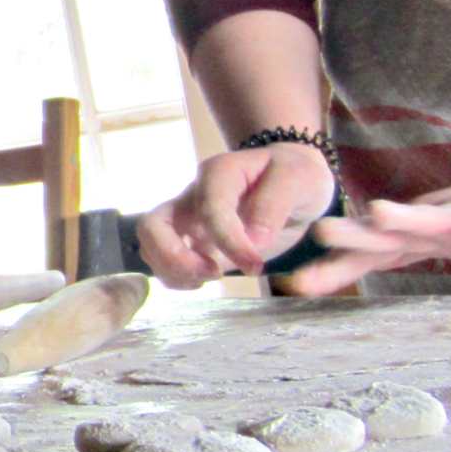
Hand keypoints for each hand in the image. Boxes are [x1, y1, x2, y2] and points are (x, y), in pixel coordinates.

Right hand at [135, 142, 335, 287]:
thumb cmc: (296, 176)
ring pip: (151, 247)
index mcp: (220, 173)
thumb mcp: (299, 179)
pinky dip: (178, 277)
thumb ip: (275, 204)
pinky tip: (207, 279)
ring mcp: (186, 218)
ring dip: (174, 271)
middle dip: (175, 258)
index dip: (229, 243)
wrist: (291, 181)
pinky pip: (164, 261)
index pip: (209, 210)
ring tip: (213, 277)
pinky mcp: (189, 240)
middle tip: (214, 274)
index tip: (255, 266)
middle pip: (153, 226)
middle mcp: (194, 194)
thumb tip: (253, 240)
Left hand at [286, 154, 450, 293]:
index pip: (375, 255)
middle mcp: (448, 224)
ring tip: (378, 213)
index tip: (294, 285)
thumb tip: (357, 268)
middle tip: (320, 231)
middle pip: (396, 234)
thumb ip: (409, 251)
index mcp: (430, 234)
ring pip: (443, 221)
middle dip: (359, 237)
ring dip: (412, 219)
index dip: (337, 269)